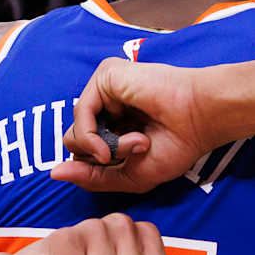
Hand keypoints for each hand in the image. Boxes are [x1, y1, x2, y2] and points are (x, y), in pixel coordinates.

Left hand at [53, 59, 219, 193]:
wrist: (200, 120)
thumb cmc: (176, 145)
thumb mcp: (128, 175)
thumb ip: (91, 177)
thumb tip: (54, 173)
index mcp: (113, 126)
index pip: (83, 153)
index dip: (101, 167)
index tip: (131, 164)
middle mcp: (106, 106)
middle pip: (72, 143)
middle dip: (101, 158)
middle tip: (138, 150)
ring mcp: (104, 90)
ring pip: (74, 132)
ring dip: (105, 149)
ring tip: (138, 143)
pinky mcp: (105, 76)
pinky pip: (80, 113)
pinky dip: (96, 136)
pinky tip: (121, 140)